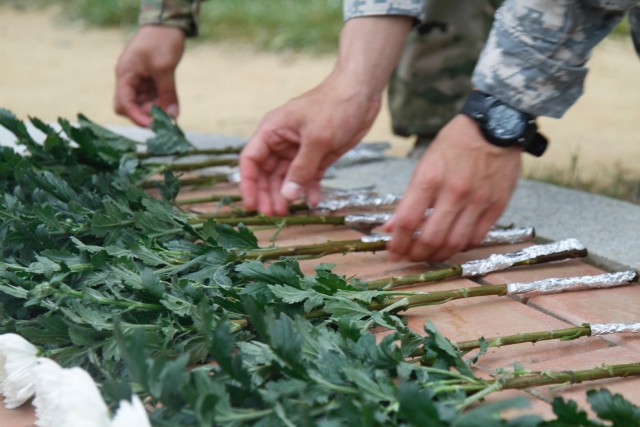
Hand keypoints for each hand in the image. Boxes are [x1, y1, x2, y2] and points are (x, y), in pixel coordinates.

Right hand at [114, 26, 184, 126]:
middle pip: (131, 107)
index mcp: (125, 75)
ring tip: (172, 112)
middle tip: (166, 119)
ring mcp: (138, 80)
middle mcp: (128, 79)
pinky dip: (161, 102)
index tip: (153, 126)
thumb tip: (173, 116)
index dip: (137, 117)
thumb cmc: (161, 41)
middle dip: (147, 115)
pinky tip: (172, 106)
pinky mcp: (148, 79)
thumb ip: (168, 93)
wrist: (167, 24)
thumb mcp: (165, 68)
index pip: (124, 104)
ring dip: (156, 110)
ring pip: (143, 104)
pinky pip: (151, 97)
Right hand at [239, 16, 412, 215]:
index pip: (251, 160)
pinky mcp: (318, 155)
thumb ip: (301, 168)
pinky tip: (311, 202)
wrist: (361, 92)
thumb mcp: (317, 139)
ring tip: (288, 213)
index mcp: (272, 131)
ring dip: (286, 194)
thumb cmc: (335, 105)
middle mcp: (282, 141)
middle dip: (268, 194)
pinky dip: (308, 189)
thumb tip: (287, 194)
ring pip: (286, 178)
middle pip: (267, 173)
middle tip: (272, 214)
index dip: (248, 183)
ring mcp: (300, 149)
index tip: (251, 204)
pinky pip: (308, 177)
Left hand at [383, 114, 521, 261]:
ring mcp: (477, 201)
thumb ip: (409, 199)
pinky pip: (477, 238)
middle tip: (409, 257)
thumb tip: (391, 227)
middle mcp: (454, 192)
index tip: (393, 251)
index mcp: (430, 179)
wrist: (495, 126)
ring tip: (428, 254)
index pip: (408, 221)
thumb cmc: (454, 143)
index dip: (398, 243)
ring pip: (454, 243)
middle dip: (415, 254)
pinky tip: (452, 244)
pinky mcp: (496, 207)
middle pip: (431, 238)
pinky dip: (461, 247)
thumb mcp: (424, 164)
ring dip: (438, 255)